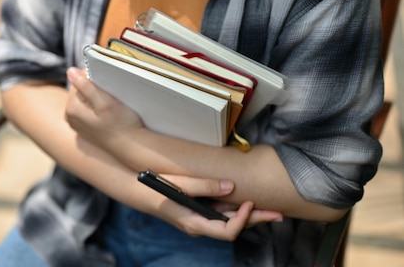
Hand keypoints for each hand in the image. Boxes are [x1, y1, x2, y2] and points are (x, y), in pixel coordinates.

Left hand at [65, 67, 142, 149]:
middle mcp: (70, 117)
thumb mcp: (104, 102)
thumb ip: (86, 86)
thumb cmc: (122, 124)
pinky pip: (89, 110)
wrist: (132, 147)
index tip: (108, 84)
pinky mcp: (86, 128)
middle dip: (95, 88)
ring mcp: (77, 124)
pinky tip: (109, 114)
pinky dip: (98, 107)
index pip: (78, 81)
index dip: (94, 78)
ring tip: (111, 105)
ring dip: (97, 97)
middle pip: (81, 90)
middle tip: (111, 95)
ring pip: (86, 99)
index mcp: (71, 109)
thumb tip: (70, 71)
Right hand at [157, 174, 282, 239]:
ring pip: (229, 221)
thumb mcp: (180, 184)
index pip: (226, 232)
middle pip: (233, 228)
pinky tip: (247, 201)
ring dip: (249, 214)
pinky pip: (221, 214)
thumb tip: (233, 186)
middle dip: (256, 219)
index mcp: (194, 224)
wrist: (137, 190)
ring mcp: (199, 220)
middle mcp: (199, 226)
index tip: (249, 202)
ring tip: (270, 208)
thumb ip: (206, 186)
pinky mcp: (198, 211)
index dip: (242, 220)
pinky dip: (235, 208)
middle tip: (278, 213)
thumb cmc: (155, 187)